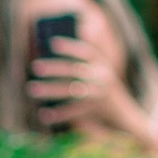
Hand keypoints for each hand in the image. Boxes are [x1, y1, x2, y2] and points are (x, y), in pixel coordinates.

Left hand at [25, 36, 148, 145]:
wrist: (125, 114)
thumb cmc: (104, 89)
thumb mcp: (99, 72)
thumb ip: (83, 63)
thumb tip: (55, 54)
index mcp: (102, 63)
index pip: (85, 51)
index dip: (70, 46)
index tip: (52, 42)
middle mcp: (102, 76)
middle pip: (74, 70)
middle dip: (53, 67)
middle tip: (35, 66)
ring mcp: (100, 93)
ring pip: (71, 90)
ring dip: (50, 90)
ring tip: (32, 89)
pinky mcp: (96, 109)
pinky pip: (74, 111)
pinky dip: (59, 114)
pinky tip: (44, 115)